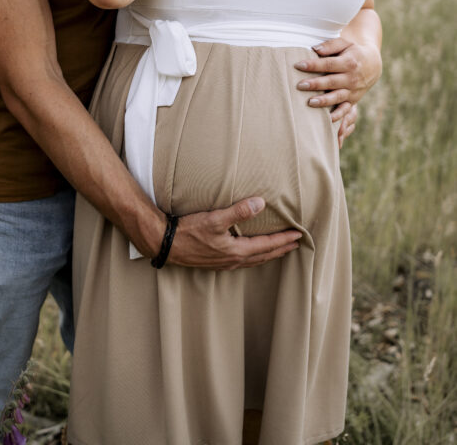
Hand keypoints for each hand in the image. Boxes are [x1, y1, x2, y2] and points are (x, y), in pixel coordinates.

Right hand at [168, 197, 301, 269]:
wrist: (167, 244)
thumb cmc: (190, 231)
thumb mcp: (215, 219)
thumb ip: (238, 211)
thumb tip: (260, 203)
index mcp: (237, 251)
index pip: (267, 245)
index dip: (284, 240)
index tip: (298, 235)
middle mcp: (234, 260)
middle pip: (264, 256)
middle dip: (281, 249)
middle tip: (296, 244)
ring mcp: (225, 263)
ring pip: (254, 261)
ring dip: (269, 254)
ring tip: (279, 249)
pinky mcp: (216, 262)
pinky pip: (244, 261)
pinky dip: (255, 257)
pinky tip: (251, 253)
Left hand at [294, 37, 381, 148]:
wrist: (373, 65)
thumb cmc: (352, 52)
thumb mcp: (345, 44)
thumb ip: (330, 45)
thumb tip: (314, 49)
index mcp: (349, 62)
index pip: (328, 64)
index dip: (313, 65)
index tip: (298, 65)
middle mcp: (352, 78)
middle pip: (332, 82)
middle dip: (316, 84)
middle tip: (300, 85)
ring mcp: (353, 90)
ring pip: (337, 97)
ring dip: (324, 101)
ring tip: (310, 102)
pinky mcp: (354, 100)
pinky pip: (346, 109)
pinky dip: (338, 115)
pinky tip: (327, 120)